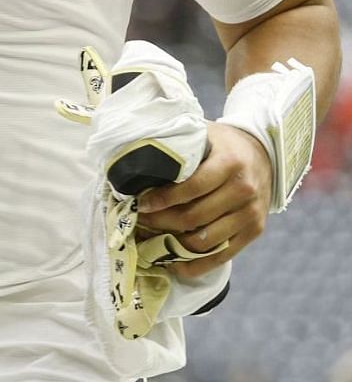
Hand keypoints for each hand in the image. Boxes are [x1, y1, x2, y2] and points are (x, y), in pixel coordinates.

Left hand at [135, 122, 273, 278]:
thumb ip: (179, 150)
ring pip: (205, 240)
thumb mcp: (203, 136)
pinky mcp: (254, 231)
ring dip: (174, 244)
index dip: (163, 199)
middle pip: (195, 217)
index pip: (191, 188)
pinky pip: (222, 255)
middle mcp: (244, 190)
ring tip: (151, 239)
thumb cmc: (222, 145)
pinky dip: (197, 265)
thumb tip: (137, 164)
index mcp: (229, 163)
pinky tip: (174, 264)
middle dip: (161, 222)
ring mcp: (251, 213)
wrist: (264, 154)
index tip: (141, 204)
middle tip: (139, 220)